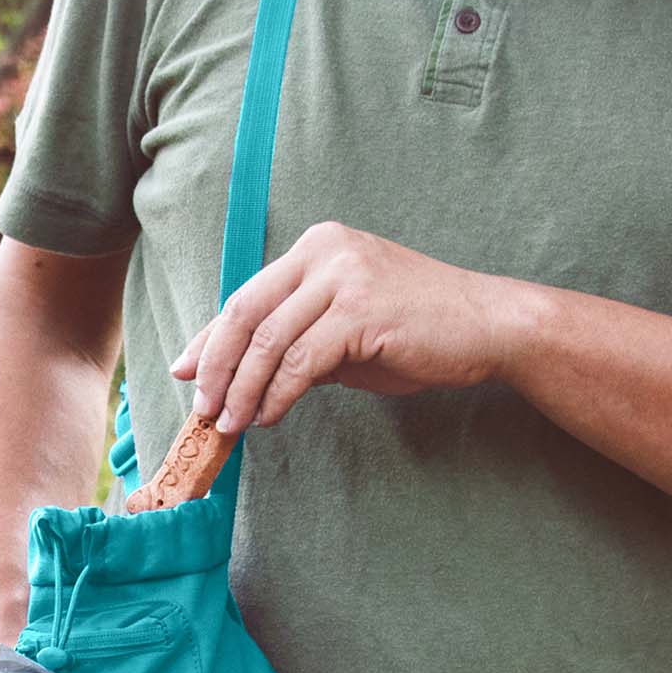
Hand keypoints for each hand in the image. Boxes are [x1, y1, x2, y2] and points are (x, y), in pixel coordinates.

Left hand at [169, 221, 529, 434]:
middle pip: (246, 313)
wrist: (488, 326)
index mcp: (317, 248)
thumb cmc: (417, 331)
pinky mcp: (361, 312)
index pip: (247, 295)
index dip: (209, 338)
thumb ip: (297, 341)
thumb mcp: (345, 331)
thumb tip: (240, 378)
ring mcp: (344, 278)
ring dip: (242, 389)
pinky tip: (268, 417)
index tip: (184, 372)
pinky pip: (301, 361)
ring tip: (229, 424)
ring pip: (268, 341)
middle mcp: (325, 252)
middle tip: (201, 408)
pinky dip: (278, 394)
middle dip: (216, 367)